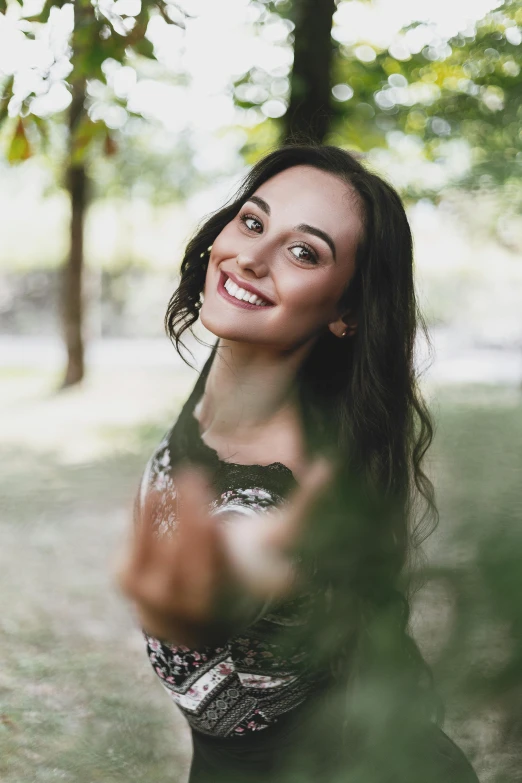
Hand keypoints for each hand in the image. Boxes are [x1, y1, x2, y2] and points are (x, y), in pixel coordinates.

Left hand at [115, 459, 332, 645]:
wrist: (200, 614)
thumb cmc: (245, 570)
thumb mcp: (274, 549)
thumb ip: (304, 509)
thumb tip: (329, 465)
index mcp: (211, 598)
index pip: (201, 556)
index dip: (198, 519)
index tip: (201, 483)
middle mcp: (173, 603)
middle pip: (175, 547)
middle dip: (185, 506)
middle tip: (192, 475)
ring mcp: (144, 594)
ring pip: (150, 542)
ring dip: (160, 508)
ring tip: (176, 484)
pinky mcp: (124, 579)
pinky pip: (131, 540)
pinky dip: (142, 514)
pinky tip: (156, 495)